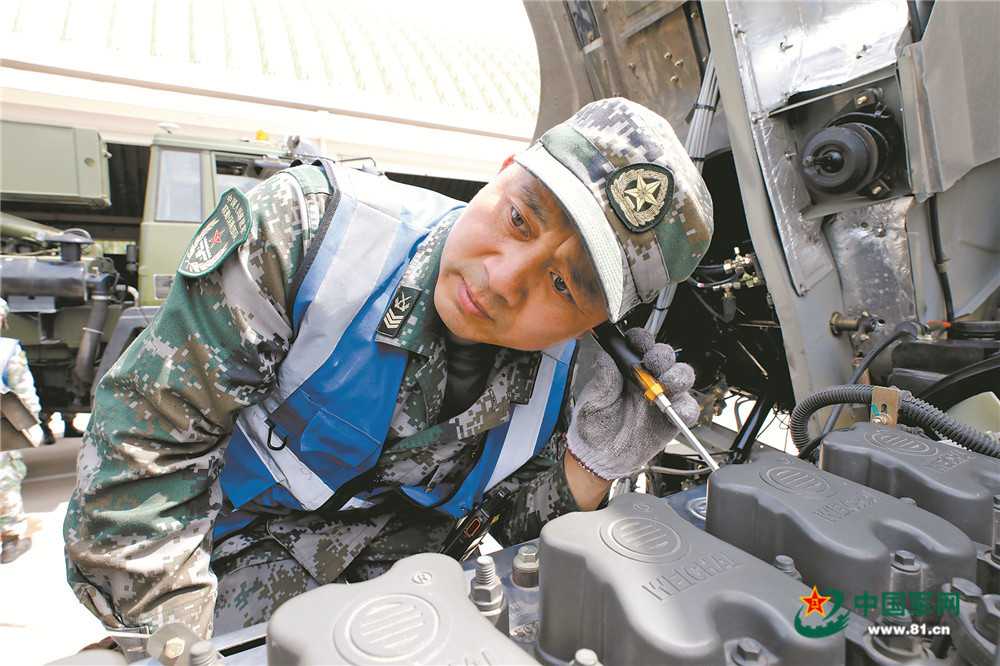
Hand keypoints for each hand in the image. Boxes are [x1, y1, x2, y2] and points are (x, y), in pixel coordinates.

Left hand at [566, 328, 699, 480]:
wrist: (599, 458)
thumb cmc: (593, 427)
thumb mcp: (592, 402)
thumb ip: (602, 381)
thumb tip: (605, 358)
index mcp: (626, 371)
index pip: (639, 345)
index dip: (641, 340)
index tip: (638, 343)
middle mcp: (646, 381)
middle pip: (665, 357)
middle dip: (662, 355)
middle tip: (653, 364)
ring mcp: (661, 399)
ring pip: (681, 378)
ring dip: (678, 376)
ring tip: (667, 384)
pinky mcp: (670, 421)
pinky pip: (687, 410)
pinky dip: (686, 408)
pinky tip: (675, 411)